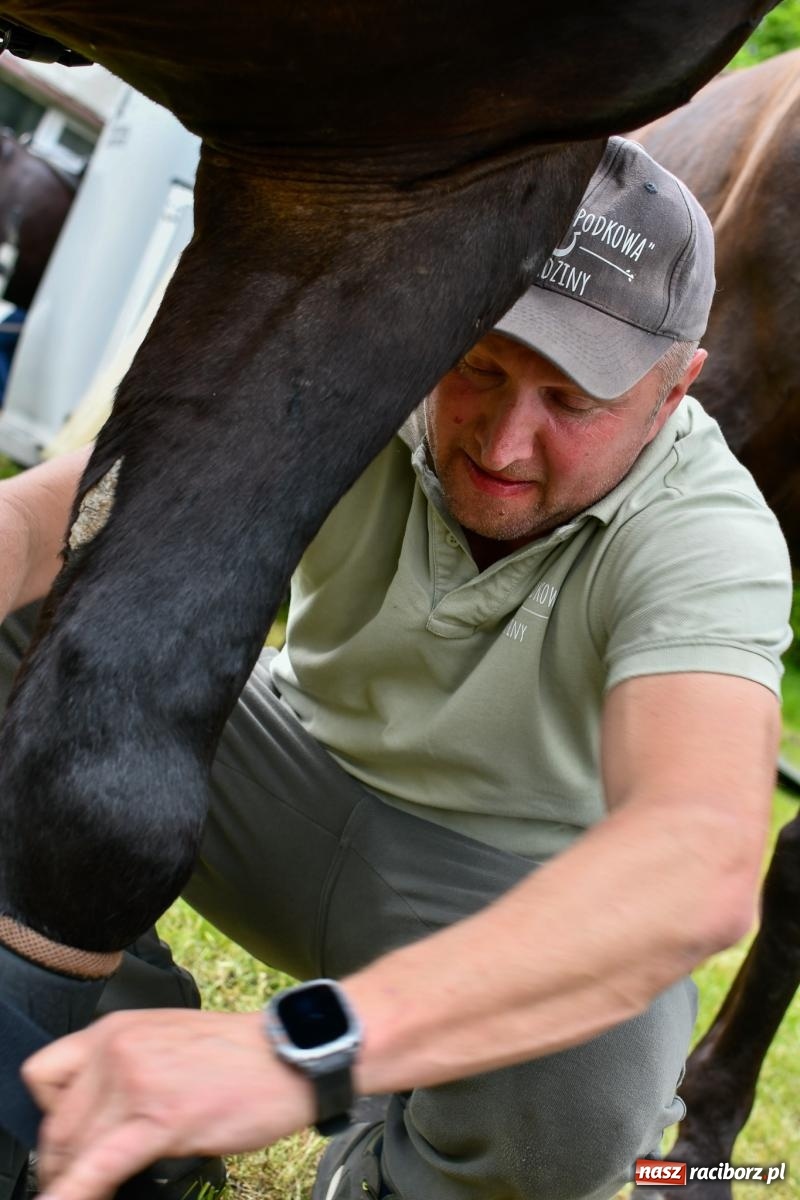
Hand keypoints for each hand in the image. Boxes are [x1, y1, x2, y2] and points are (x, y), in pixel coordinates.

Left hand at [22, 1008, 315, 1199]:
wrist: (290, 1054)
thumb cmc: (240, 1053)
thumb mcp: (168, 1039)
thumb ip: (128, 1064)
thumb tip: (99, 1111)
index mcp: (117, 1028)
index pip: (43, 1075)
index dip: (50, 1114)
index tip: (65, 1136)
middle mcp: (119, 1049)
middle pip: (56, 1121)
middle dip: (60, 1161)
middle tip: (76, 1179)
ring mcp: (138, 1083)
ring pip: (75, 1148)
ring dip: (73, 1180)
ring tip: (92, 1192)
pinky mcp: (161, 1119)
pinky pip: (100, 1165)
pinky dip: (77, 1191)